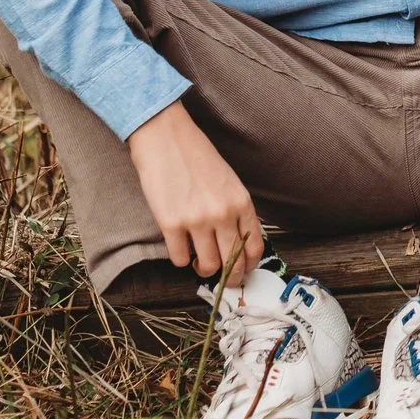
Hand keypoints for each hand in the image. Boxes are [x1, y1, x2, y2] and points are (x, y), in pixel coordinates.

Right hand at [127, 102, 264, 280]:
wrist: (165, 138)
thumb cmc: (196, 156)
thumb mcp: (229, 181)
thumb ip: (236, 210)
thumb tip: (238, 242)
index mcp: (242, 203)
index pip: (254, 247)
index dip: (249, 265)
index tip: (243, 271)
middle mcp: (223, 214)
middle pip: (233, 263)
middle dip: (231, 278)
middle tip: (225, 281)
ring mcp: (197, 220)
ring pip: (208, 266)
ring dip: (204, 270)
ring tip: (200, 263)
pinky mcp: (171, 224)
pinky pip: (180, 259)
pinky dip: (181, 260)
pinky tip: (181, 250)